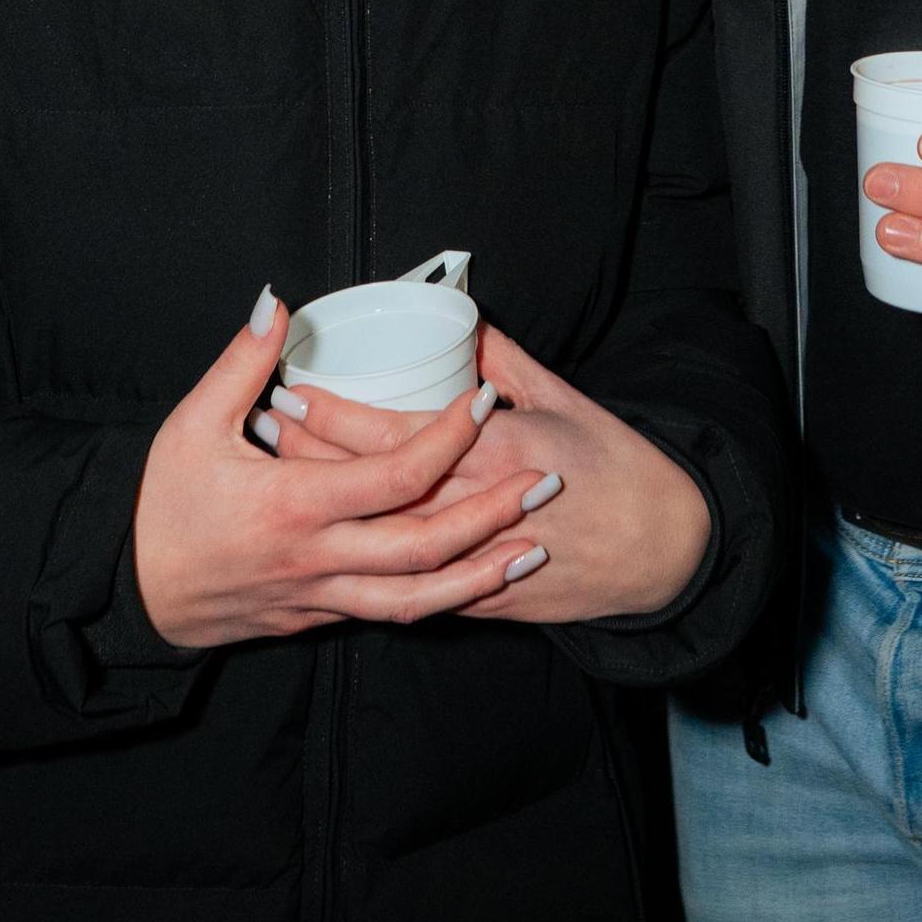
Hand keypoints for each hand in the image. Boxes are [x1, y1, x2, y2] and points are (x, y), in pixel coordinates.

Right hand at [132, 296, 545, 648]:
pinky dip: (438, 599)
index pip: (395, 475)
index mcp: (294, 505)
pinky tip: (472, 580)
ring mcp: (321, 597)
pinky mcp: (319, 618)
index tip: (482, 403)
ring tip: (530, 551)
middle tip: (542, 482)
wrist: (130, 593)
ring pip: (417, 600)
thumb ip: (240, 364)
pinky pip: (390, 613)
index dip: (447, 438)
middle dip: (491, 515)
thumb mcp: (190, 425)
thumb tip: (276, 305)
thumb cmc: (159, 506)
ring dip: (480, 576)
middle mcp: (318, 559)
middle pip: (425, 546)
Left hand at [266, 321, 712, 626]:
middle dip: (309, 459)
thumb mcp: (562, 397)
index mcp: (493, 450)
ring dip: (327, 512)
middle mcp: (474, 508)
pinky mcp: (482, 600)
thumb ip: (505, 359)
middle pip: (371, 485)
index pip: (392, 433)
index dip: (334, 415)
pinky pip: (415, 587)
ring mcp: (475, 560)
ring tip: (279, 484)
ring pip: (379, 539)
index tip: (289, 390)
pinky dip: (368, 565)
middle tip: (262, 429)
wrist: (659, 547)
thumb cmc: (615, 464)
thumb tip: (462, 321)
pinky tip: (331, 546)